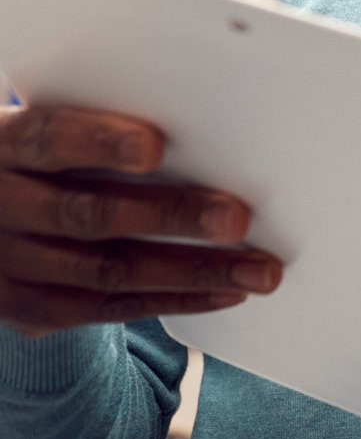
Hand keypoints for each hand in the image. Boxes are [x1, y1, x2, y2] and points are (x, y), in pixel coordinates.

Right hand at [0, 105, 280, 339]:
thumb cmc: (42, 160)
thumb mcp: (46, 134)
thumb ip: (99, 131)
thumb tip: (195, 129)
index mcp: (5, 147)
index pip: (49, 139)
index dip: (100, 143)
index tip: (154, 147)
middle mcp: (1, 206)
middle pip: (90, 213)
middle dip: (170, 217)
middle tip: (237, 220)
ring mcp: (10, 264)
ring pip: (108, 271)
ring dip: (193, 272)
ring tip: (257, 271)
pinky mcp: (30, 309)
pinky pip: (110, 308)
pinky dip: (175, 299)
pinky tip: (226, 292)